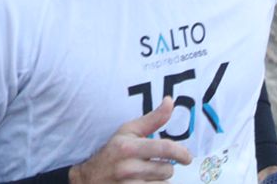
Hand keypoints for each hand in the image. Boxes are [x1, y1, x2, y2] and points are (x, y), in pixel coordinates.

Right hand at [67, 99, 190, 183]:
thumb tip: (170, 100)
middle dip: (164, 167)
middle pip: (167, 170)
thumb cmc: (113, 152)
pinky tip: (142, 183)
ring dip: (160, 181)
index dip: (181, 153)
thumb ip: (152, 119)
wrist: (89, 178)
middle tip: (152, 165)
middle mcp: (128, 167)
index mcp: (127, 147)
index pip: (164, 149)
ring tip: (145, 176)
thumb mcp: (127, 132)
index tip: (186, 156)